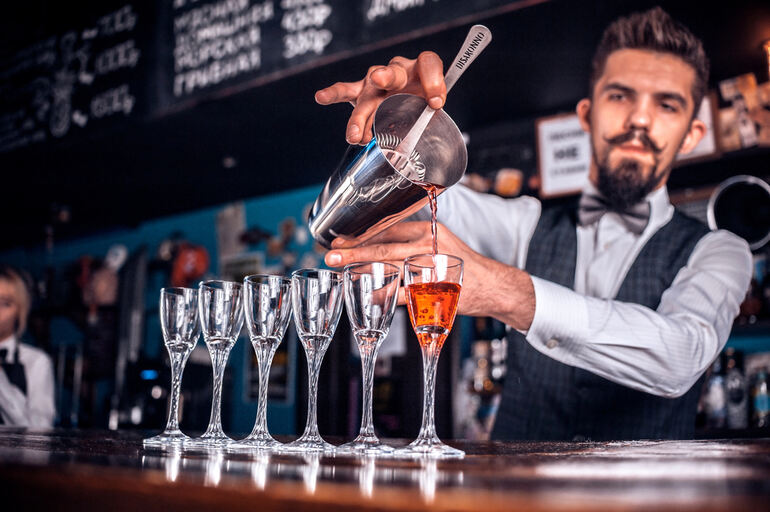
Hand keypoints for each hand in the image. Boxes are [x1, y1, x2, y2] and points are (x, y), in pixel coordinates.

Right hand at [314, 52, 445, 144]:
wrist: (410, 104)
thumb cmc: (423, 102)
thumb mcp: (435, 105)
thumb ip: (435, 103)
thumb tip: (433, 106)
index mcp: (420, 68)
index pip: (428, 63)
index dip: (433, 80)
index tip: (436, 102)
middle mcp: (396, 70)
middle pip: (391, 74)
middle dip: (385, 77)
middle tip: (380, 82)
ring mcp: (376, 81)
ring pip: (368, 93)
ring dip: (360, 115)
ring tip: (355, 135)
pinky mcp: (362, 92)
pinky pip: (346, 91)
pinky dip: (333, 94)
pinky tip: (320, 97)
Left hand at [323, 222, 535, 329]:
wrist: (493, 286)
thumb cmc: (462, 265)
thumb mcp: (440, 243)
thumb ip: (413, 241)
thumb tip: (380, 242)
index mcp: (427, 232)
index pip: (389, 229)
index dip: (362, 234)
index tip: (340, 238)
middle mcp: (428, 246)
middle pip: (385, 247)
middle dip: (355, 251)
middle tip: (331, 254)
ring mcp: (431, 268)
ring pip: (390, 268)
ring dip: (363, 271)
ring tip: (342, 273)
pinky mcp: (435, 290)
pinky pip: (404, 293)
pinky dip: (384, 296)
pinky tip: (367, 297)